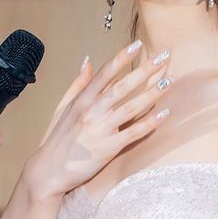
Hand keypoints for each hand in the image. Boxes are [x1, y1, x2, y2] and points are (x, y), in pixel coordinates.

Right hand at [23, 42, 171, 200]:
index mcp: (80, 101)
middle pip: (122, 87)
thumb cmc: (56, 141)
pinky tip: (164, 113)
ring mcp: (100, 130)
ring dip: (152, 93)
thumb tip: (88, 61)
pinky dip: (149, 123)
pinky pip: (133, 133)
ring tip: (169, 80)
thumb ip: (77, 85)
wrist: (48, 173)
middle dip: (145, 70)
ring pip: (131, 107)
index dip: (121, 58)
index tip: (137, 45)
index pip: (104, 74)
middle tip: (164, 56)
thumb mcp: (61, 109)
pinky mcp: (108, 149)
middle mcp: (91, 112)